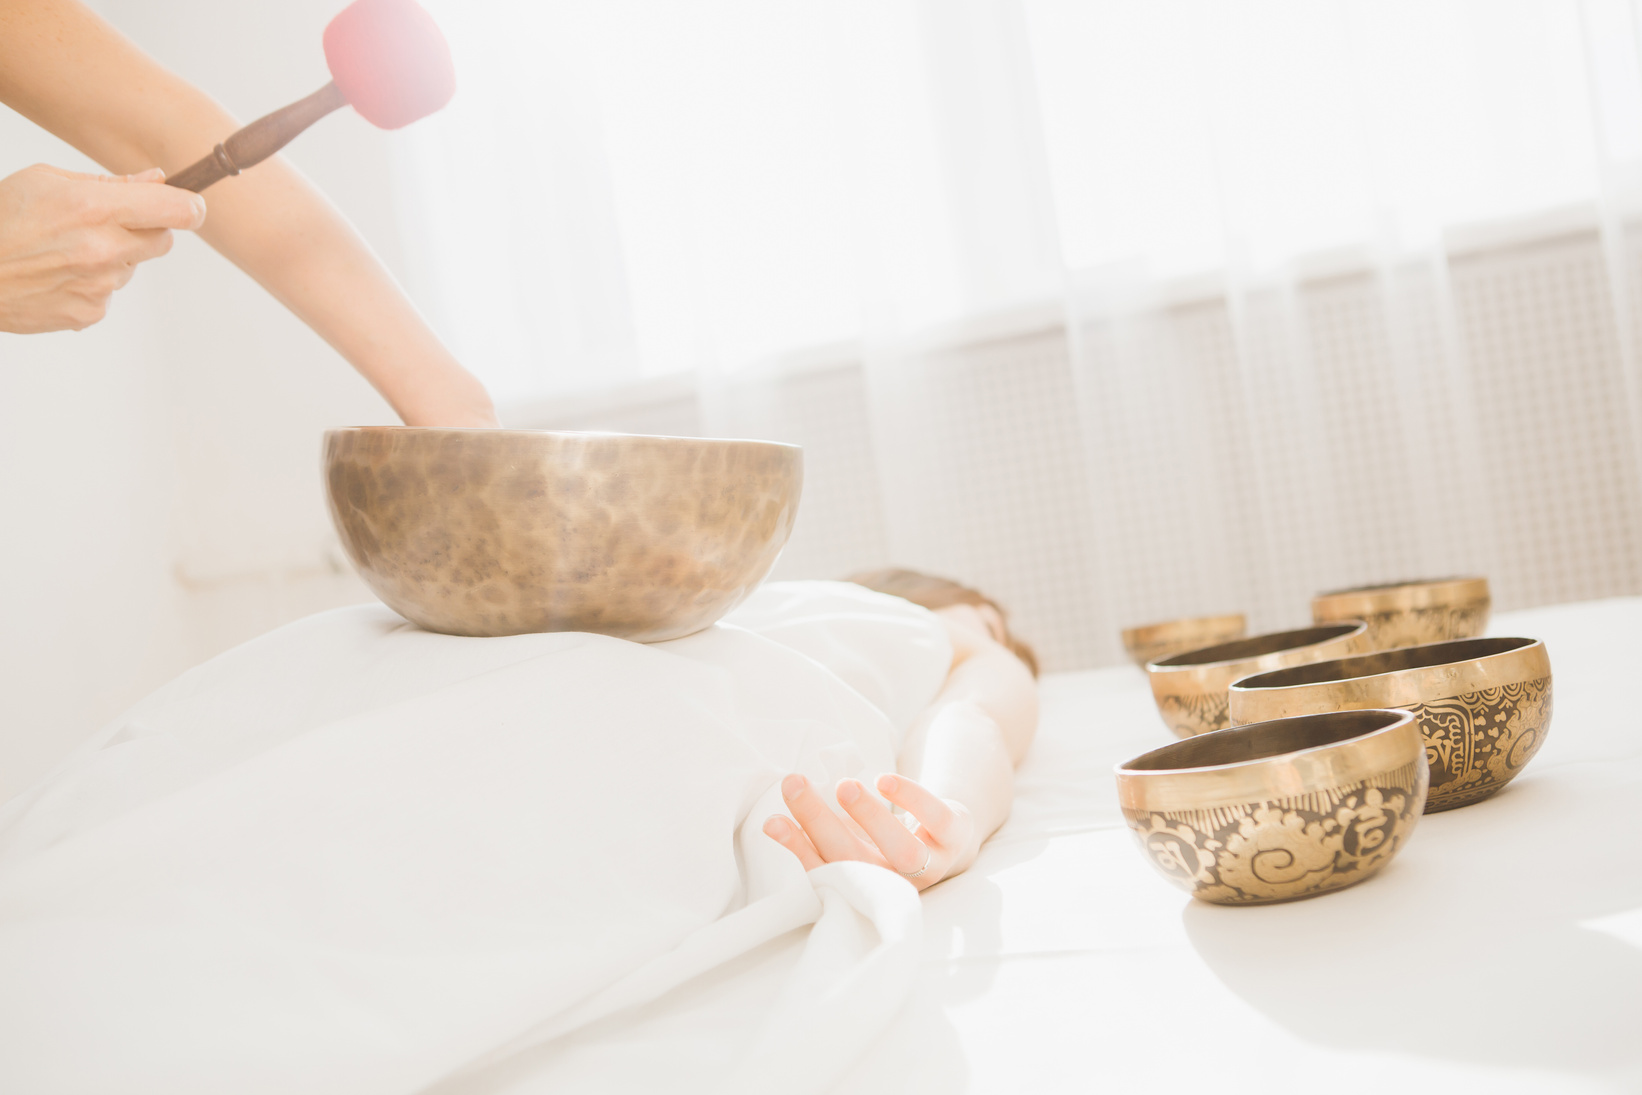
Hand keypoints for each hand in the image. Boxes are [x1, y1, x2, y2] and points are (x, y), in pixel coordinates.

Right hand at [0, 164, 205, 333]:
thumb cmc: (1, 219)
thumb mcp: (47, 181)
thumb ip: (110, 183)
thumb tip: (158, 179)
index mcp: (95, 208)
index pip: (176, 210)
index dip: (189, 207)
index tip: (190, 206)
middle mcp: (103, 249)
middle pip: (163, 240)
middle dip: (147, 229)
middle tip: (109, 224)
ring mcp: (99, 285)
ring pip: (133, 267)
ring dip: (113, 257)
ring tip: (65, 250)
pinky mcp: (90, 312)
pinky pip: (109, 294)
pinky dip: (92, 284)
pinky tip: (58, 274)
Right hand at [762, 772, 978, 890]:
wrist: (948, 836)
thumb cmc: (885, 837)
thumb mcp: (852, 837)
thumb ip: (820, 831)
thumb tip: (774, 815)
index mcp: (863, 884)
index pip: (825, 872)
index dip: (797, 849)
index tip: (771, 821)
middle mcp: (894, 881)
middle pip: (855, 858)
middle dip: (820, 822)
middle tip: (793, 784)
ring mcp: (930, 863)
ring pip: (902, 851)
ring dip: (871, 819)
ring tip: (843, 786)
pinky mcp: (955, 836)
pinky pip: (937, 819)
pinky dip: (912, 800)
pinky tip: (885, 780)